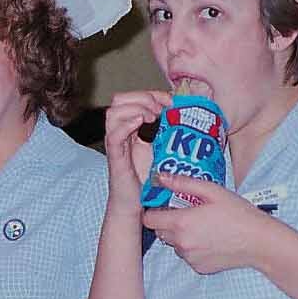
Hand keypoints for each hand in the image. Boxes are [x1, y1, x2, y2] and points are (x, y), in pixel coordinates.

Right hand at [102, 90, 166, 216]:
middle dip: (142, 97)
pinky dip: (126, 126)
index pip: (131, 98)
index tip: (169, 100)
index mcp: (129, 128)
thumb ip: (165, 131)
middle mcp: (119, 132)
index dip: (150, 93)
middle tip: (160, 109)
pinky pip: (114, 136)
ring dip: (135, 109)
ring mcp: (116, 144)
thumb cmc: (146, 180)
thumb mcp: (160, 149)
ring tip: (152, 117)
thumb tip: (184, 115)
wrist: (134, 205)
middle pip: (119, 100)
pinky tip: (140, 124)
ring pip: (113, 113)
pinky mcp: (115, 158)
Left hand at [141, 178, 276, 274]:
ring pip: (174, 244)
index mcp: (182, 223)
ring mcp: (190, 257)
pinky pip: (187, 255)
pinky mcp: (198, 267)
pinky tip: (210, 239)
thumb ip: (182, 183)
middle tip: (187, 212)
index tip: (164, 205)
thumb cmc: (239, 214)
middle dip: (168, 222)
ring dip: (180, 235)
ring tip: (203, 226)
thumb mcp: (212, 191)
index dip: (154, 210)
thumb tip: (160, 177)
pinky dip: (193, 247)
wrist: (259, 242)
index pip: (149, 219)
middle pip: (160, 232)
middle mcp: (182, 243)